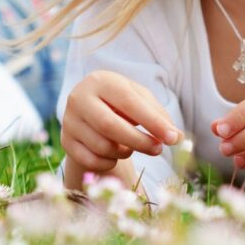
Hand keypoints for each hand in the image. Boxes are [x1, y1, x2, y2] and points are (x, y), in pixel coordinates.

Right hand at [61, 70, 180, 176]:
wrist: (89, 109)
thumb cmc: (120, 103)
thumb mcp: (140, 100)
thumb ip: (159, 116)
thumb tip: (179, 138)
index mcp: (101, 81)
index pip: (129, 103)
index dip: (153, 122)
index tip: (172, 138)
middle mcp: (79, 98)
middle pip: (111, 126)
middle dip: (139, 142)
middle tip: (158, 150)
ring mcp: (69, 121)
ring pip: (102, 146)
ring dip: (124, 152)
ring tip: (131, 146)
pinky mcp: (65, 141)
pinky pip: (91, 161)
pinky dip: (109, 163)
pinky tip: (115, 155)